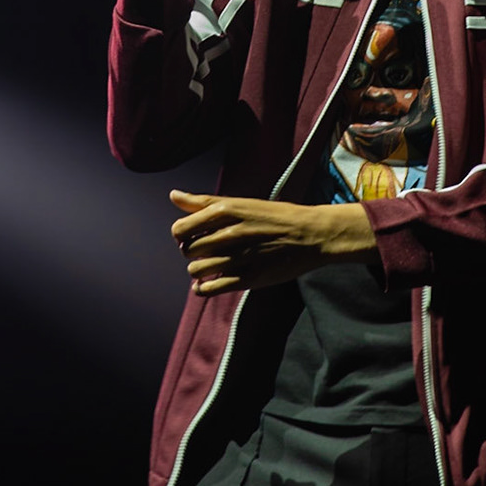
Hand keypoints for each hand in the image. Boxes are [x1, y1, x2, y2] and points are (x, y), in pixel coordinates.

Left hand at [170, 189, 378, 296]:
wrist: (311, 234)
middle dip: (191, 252)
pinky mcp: (250, 278)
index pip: (180, 229)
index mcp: (227, 211)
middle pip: (188, 250)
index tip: (192, 236)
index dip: (181, 235)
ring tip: (209, 267)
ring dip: (198, 271)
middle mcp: (231, 233)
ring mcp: (241, 257)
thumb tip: (173, 196)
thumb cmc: (274, 217)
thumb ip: (205, 202)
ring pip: (197, 270)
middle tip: (205, 251)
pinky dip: (203, 289)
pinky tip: (206, 285)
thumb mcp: (241, 202)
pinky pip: (213, 288)